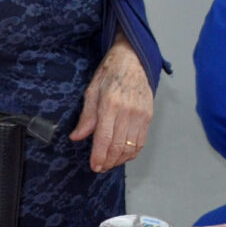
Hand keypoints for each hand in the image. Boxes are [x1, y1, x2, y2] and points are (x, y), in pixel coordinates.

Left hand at [70, 39, 153, 172]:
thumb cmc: (110, 73)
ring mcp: (140, 114)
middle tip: (100, 168)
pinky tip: (124, 156)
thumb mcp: (92, 90)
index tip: (94, 166)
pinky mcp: (148, 115)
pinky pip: (141, 141)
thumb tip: (77, 137)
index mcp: (110, 103)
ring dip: (120, 159)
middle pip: (118, 145)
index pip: (105, 137)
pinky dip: (133, 152)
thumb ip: (86, 116)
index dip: (99, 155)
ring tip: (110, 164)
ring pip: (131, 146)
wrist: (133, 59)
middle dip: (108, 161)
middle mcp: (127, 110)